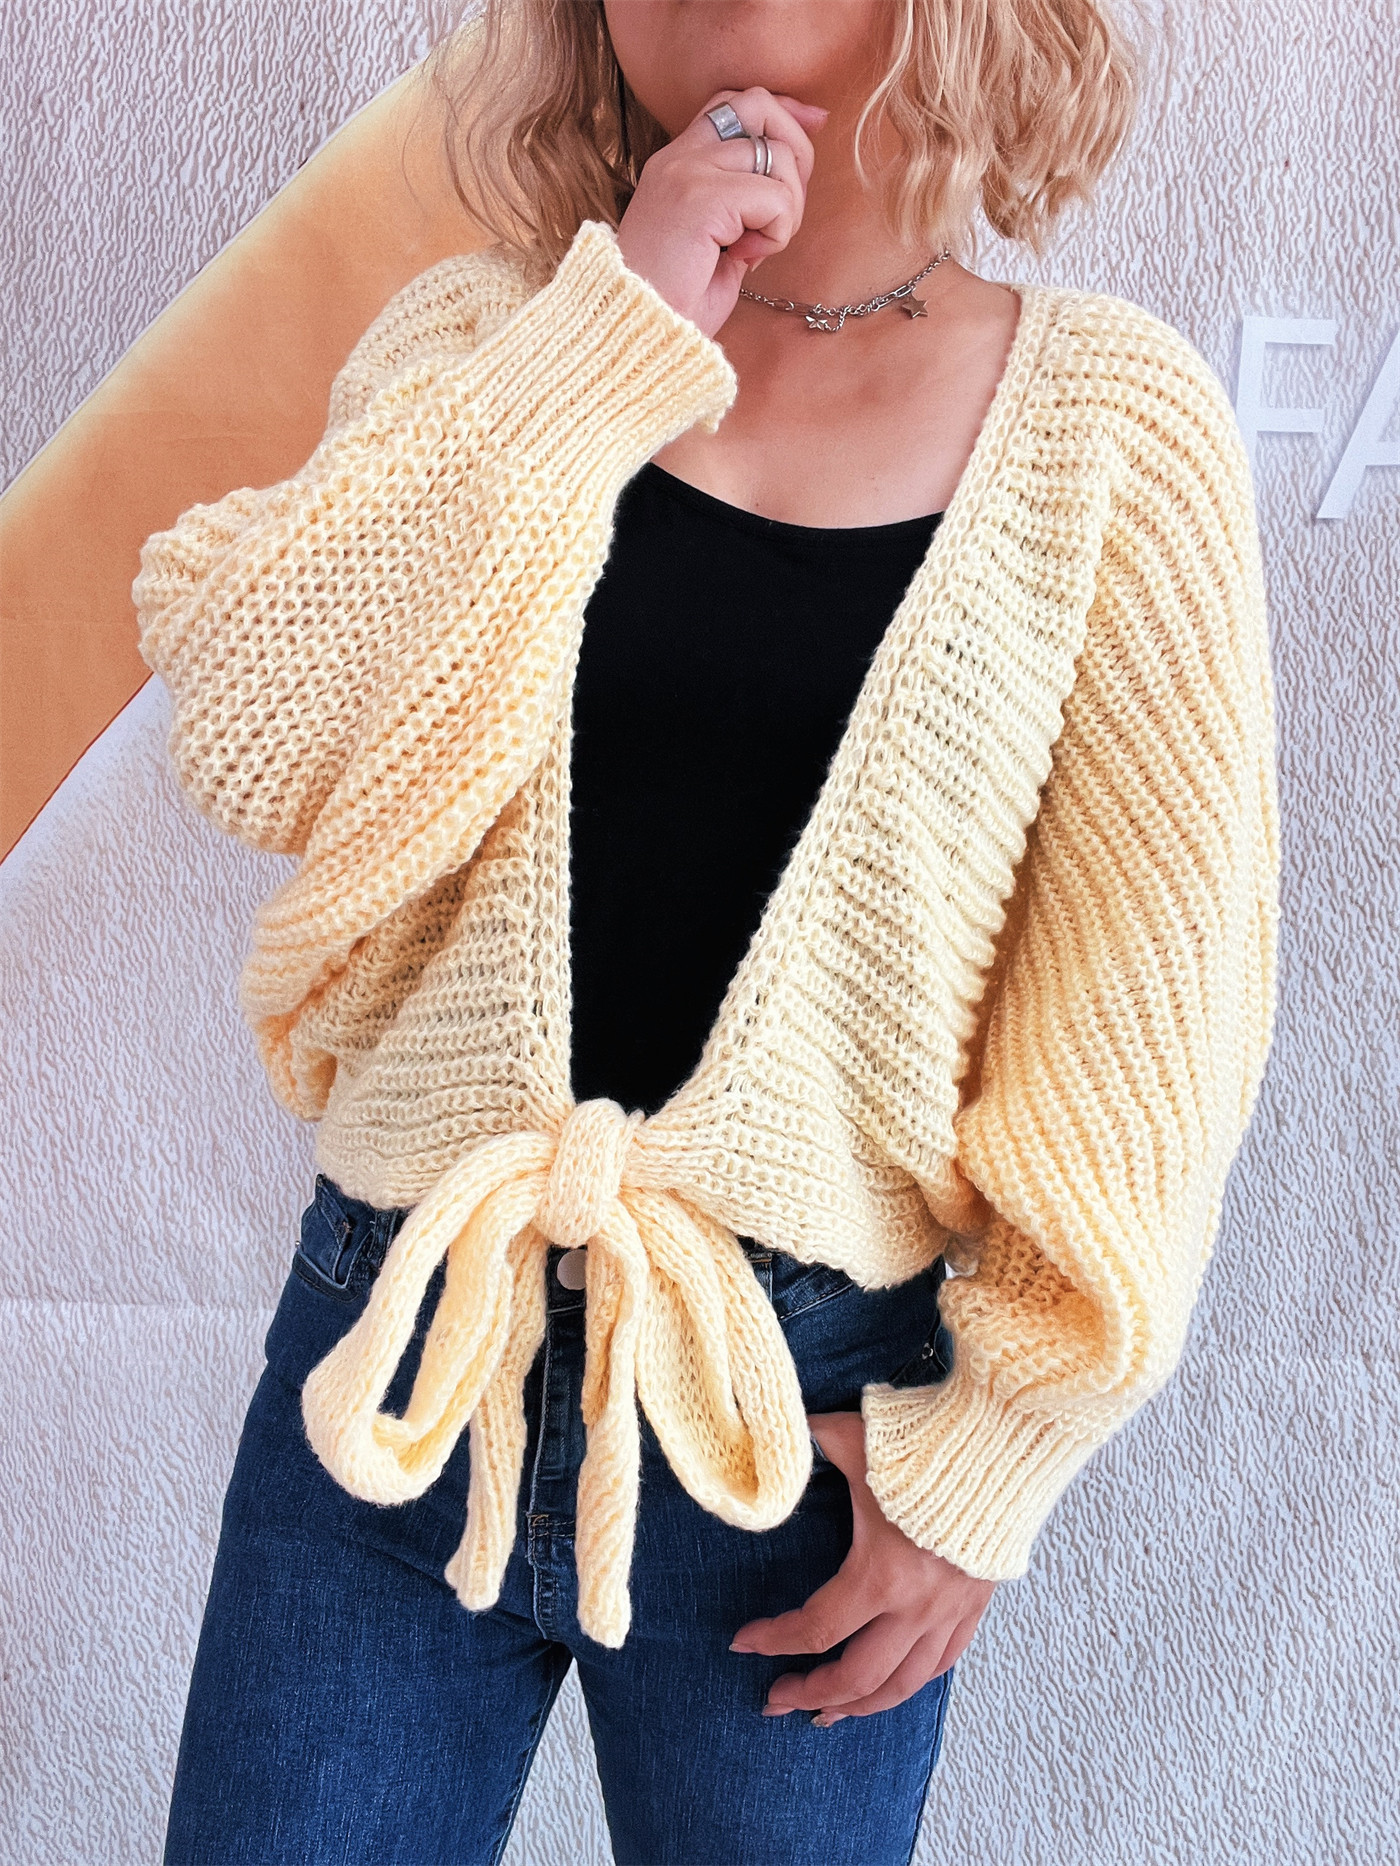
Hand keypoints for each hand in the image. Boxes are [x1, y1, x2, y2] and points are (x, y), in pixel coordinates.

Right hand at [616, 85, 827, 338]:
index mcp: (676, 163)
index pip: (734, 102)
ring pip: (777, 155)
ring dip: (786, 209)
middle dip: (795, 149)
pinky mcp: (702, 198)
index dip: (781, 110)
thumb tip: (790, 181)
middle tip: (784, 210)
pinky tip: (747, 260)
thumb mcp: (714, 242)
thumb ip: (743, 204)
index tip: (814, 124)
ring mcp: (687, 172)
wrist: (639, 337)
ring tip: (755, 249)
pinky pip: (775, 198)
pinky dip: (777, 233)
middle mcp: (678, 157)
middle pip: (760, 105)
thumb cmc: (675, 303)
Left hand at [729, 1410, 997, 1723]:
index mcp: (881, 1574)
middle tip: (776, 1699)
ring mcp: (949, 1612)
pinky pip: (942, 1663)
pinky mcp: (975, 1605)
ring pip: (902, 1685)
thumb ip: (810, 1438)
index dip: (773, 1640)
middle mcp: (916, 1606)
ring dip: (859, 1705)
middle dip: (810, 1694)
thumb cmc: (927, 1440)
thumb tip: (775, 1429)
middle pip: (857, 1677)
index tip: (742, 1643)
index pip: (816, 1628)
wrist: (1004, 1443)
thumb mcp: (856, 1436)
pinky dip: (910, 1682)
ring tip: (826, 1715)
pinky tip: (889, 1686)